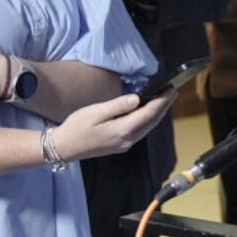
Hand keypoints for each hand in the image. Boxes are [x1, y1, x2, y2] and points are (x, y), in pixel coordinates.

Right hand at [50, 92, 172, 161]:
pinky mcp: (121, 145)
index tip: (171, 89)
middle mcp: (128, 140)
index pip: (149, 114)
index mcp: (122, 130)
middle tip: (172, 91)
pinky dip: (148, 119)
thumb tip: (137, 99)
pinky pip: (140, 130)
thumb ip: (118, 105)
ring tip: (164, 99)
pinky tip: (148, 111)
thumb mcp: (95, 112)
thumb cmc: (77, 127)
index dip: (162, 101)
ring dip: (157, 113)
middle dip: (164, 106)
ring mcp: (125, 144)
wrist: (64, 147)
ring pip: (147, 127)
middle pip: (152, 121)